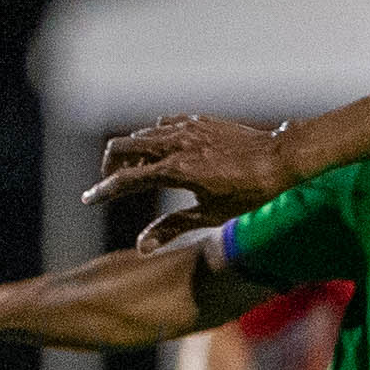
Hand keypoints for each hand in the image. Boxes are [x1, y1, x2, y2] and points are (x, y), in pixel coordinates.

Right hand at [98, 114, 294, 215]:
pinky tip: (161, 153)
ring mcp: (186, 128)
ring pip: (141, 135)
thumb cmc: (249, 193)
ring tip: (137, 174)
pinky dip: (153, 139)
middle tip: (111, 186)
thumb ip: (171, 228)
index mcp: (174, 170)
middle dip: (109, 168)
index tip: (88, 200)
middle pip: (122, 148)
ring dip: (131, 153)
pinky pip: (163, 126)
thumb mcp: (209, 215)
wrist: (281, 158)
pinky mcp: (197, 121)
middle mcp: (175, 144)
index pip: (125, 181)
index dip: (102, 192)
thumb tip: (142, 248)